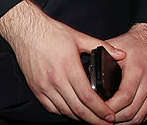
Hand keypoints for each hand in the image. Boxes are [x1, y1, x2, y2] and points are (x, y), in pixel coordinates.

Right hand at [0, 0, 120, 123]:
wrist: (26, 31)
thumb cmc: (52, 33)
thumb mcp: (79, 37)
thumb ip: (101, 46)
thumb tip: (121, 54)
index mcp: (68, 66)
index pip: (87, 96)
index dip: (101, 110)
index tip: (110, 116)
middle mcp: (55, 79)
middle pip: (78, 109)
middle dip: (94, 120)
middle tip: (106, 124)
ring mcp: (44, 86)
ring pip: (65, 111)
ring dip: (80, 118)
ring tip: (93, 119)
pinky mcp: (37, 89)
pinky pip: (52, 108)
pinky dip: (65, 113)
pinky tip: (74, 112)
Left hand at [105, 24, 146, 123]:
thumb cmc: (134, 42)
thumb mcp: (115, 47)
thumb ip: (102, 58)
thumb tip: (86, 71)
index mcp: (136, 71)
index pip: (124, 97)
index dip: (110, 107)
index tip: (98, 109)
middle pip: (131, 112)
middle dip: (114, 119)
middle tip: (100, 119)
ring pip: (139, 117)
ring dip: (124, 122)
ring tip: (109, 121)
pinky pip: (146, 113)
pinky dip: (134, 119)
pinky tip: (123, 118)